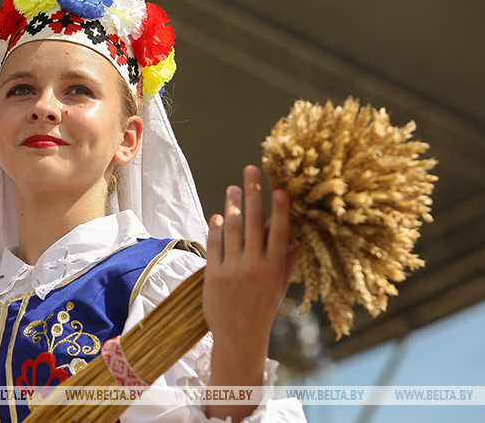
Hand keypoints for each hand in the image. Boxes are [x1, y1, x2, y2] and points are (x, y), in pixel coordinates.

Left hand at [202, 165, 299, 419]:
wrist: (238, 338)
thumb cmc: (262, 310)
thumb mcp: (279, 287)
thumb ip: (286, 261)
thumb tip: (295, 237)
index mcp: (274, 269)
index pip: (279, 233)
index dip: (280, 210)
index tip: (280, 189)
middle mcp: (254, 266)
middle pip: (253, 223)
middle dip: (252, 194)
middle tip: (251, 170)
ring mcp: (232, 270)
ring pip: (232, 229)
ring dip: (232, 205)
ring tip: (233, 188)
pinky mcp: (212, 274)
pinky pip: (214, 244)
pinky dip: (216, 228)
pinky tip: (218, 215)